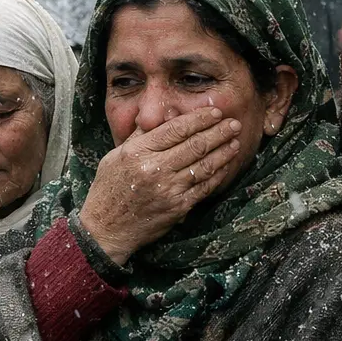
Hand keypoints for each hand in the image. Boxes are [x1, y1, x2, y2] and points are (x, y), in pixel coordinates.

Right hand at [79, 106, 240, 263]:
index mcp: (138, 152)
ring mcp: (168, 189)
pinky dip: (218, 174)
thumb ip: (141, 134)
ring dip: (223, 151)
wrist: (106, 228)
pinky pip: (204, 187)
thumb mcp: (117, 155)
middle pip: (194, 145)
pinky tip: (226, 164)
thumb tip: (164, 115)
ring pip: (203, 165)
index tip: (214, 112)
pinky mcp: (178, 207)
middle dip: (218, 131)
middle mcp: (154, 169)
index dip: (199, 118)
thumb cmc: (109, 189)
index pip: (175, 129)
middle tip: (234, 123)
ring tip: (235, 140)